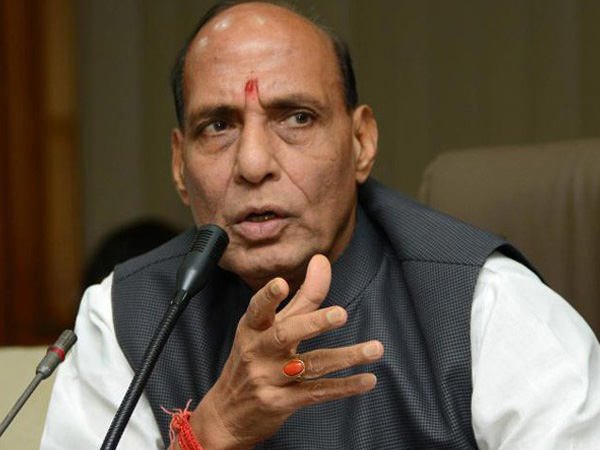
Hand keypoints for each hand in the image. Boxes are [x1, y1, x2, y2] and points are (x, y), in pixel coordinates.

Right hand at [188, 254, 383, 448]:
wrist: (226, 415)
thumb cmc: (253, 360)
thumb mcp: (269, 328)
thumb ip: (301, 296)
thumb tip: (321, 260)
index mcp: (253, 328)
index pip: (259, 309)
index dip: (269, 296)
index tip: (281, 283)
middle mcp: (258, 351)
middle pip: (285, 334)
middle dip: (313, 323)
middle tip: (341, 313)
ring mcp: (268, 379)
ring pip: (310, 364)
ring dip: (345, 356)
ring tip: (374, 348)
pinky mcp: (280, 403)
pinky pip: (316, 392)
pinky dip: (344, 387)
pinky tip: (367, 379)